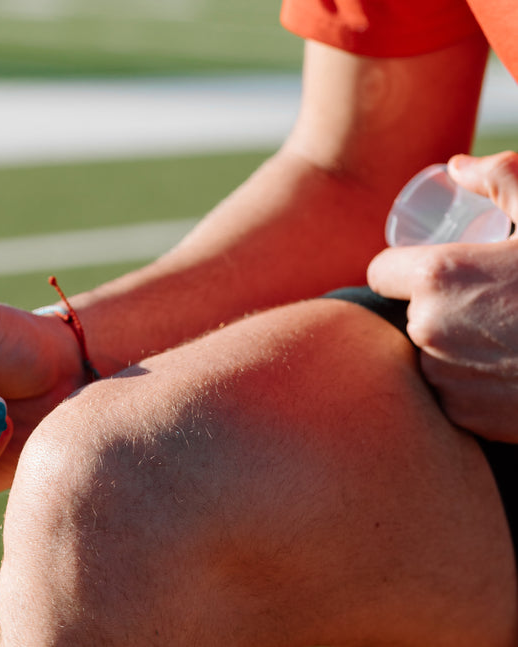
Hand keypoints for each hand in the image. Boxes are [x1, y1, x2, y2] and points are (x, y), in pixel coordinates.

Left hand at [367, 152, 517, 441]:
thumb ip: (503, 178)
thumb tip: (455, 168)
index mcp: (438, 277)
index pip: (381, 272)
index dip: (402, 267)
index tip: (430, 265)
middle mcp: (428, 330)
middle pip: (407, 313)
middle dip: (433, 304)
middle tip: (482, 296)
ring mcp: (446, 379)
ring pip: (428, 355)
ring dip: (450, 345)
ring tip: (502, 331)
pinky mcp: (467, 417)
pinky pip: (452, 393)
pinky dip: (471, 382)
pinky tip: (508, 368)